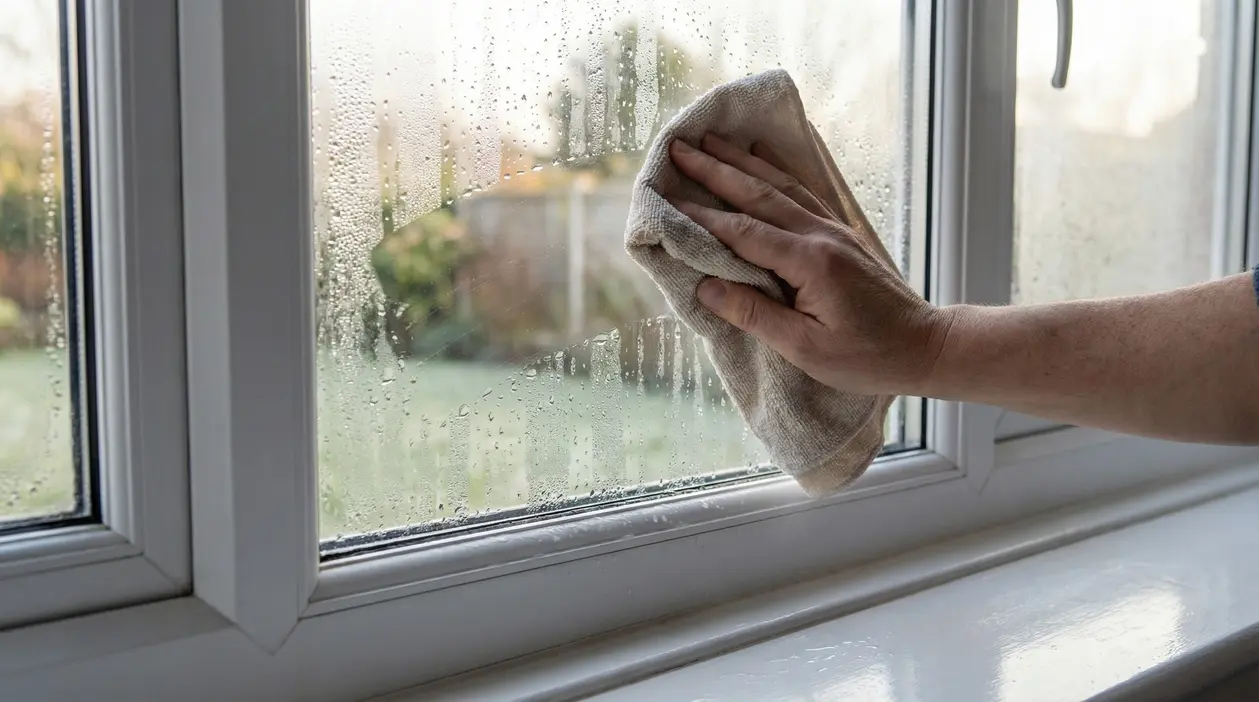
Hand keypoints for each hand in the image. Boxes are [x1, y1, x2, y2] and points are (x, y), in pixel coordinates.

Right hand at [668, 134, 953, 396]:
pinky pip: (801, 192)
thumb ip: (754, 314)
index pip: (743, 231)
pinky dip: (776, 171)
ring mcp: (834, 230)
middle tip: (679, 147)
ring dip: (742, 162)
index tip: (666, 199)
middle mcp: (821, 235)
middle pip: (759, 194)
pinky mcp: (841, 234)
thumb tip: (706, 286)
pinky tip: (762, 157)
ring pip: (780, 185)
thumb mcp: (805, 348)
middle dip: (716, 169)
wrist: (926, 347)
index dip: (702, 216)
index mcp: (809, 262)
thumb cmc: (867, 357)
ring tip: (711, 142)